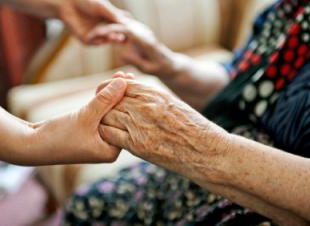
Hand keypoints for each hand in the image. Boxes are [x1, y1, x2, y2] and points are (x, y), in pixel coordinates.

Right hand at [26, 78, 127, 164]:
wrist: (31, 145)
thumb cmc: (58, 136)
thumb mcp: (85, 116)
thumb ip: (105, 100)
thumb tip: (124, 82)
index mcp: (111, 151)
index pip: (128, 123)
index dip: (131, 101)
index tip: (136, 82)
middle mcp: (108, 147)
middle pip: (121, 117)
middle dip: (123, 96)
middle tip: (130, 75)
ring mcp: (98, 139)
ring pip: (110, 113)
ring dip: (113, 95)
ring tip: (122, 75)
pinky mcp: (89, 132)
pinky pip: (100, 113)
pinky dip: (103, 100)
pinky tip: (109, 84)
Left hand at [57, 0, 126, 43]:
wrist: (68, 3)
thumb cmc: (86, 1)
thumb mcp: (102, 6)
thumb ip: (112, 14)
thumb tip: (124, 22)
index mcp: (108, 20)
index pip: (120, 27)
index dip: (126, 29)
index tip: (132, 29)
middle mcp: (102, 28)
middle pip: (114, 36)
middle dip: (120, 37)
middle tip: (126, 38)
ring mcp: (94, 34)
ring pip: (105, 40)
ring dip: (111, 39)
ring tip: (116, 37)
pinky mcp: (85, 39)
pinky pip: (93, 42)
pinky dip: (97, 40)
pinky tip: (100, 37)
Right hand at [87, 18, 177, 78]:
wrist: (170, 63)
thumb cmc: (160, 68)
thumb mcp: (149, 68)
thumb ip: (136, 61)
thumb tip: (121, 53)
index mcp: (146, 39)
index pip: (127, 29)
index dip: (112, 30)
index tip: (99, 33)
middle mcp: (143, 31)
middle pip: (122, 24)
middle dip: (106, 27)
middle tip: (90, 35)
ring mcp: (141, 30)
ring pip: (121, 24)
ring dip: (107, 27)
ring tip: (93, 35)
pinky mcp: (137, 32)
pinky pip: (122, 28)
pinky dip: (111, 30)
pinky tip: (101, 36)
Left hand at [98, 77, 229, 182]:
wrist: (206, 151)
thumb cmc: (193, 128)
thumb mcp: (173, 104)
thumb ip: (153, 98)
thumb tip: (135, 94)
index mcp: (155, 93)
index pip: (123, 85)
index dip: (112, 90)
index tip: (109, 96)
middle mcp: (145, 106)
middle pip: (112, 100)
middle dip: (105, 105)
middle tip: (104, 112)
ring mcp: (139, 125)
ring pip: (108, 116)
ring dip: (105, 120)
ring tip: (109, 125)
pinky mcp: (137, 145)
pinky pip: (110, 135)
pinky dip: (107, 135)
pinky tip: (112, 137)